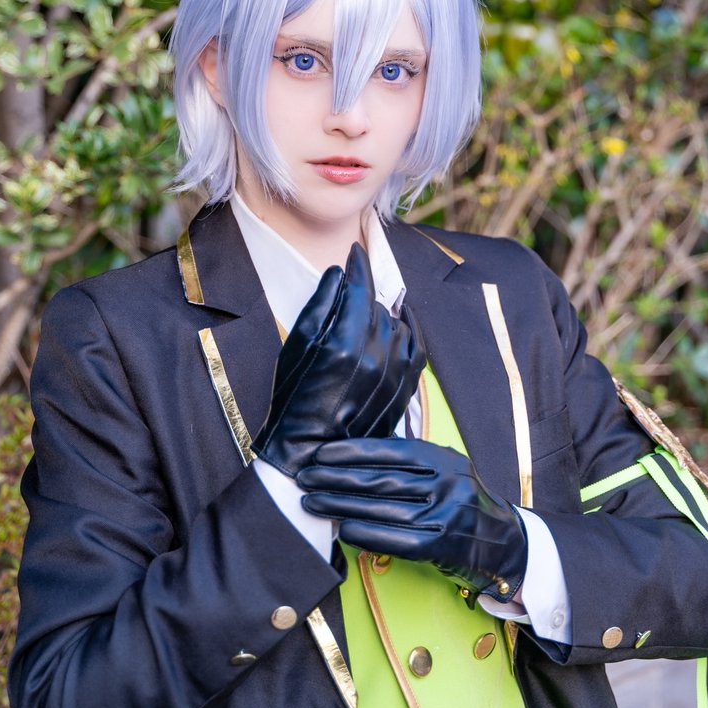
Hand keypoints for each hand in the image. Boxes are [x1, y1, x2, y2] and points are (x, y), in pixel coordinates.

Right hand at [252, 244, 424, 478]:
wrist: (309, 455)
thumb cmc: (293, 400)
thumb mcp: (295, 348)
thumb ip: (319, 306)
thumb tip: (337, 274)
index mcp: (343, 343)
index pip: (360, 288)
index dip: (359, 266)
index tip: (356, 252)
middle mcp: (374, 356)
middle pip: (378, 306)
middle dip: (363, 296)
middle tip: (348, 296)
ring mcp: (394, 375)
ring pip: (397, 325)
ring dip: (382, 316)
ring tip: (363, 320)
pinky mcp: (404, 390)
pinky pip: (415, 348)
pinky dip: (407, 333)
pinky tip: (399, 327)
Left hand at [299, 438, 526, 599]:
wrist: (505, 542)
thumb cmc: (462, 502)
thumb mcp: (445, 470)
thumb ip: (410, 460)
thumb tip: (357, 449)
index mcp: (444, 458)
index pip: (391, 451)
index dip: (352, 451)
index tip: (320, 454)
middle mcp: (448, 482)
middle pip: (382, 480)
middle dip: (337, 478)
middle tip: (305, 477)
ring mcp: (448, 514)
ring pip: (385, 509)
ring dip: (342, 506)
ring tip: (312, 502)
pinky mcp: (445, 545)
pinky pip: (399, 540)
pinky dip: (368, 534)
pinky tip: (344, 530)